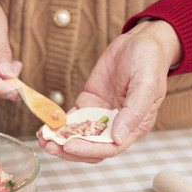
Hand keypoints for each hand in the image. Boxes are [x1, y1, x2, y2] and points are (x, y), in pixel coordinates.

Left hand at [38, 20, 182, 162]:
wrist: (140, 41)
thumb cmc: (150, 62)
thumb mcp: (147, 84)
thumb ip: (133, 112)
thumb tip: (119, 138)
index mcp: (134, 126)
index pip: (110, 148)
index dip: (89, 150)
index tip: (70, 146)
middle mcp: (116, 125)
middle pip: (90, 146)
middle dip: (69, 149)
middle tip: (49, 146)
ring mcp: (100, 115)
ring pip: (78, 136)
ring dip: (60, 140)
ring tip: (42, 140)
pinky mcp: (88, 103)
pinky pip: (71, 119)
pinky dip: (58, 125)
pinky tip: (44, 127)